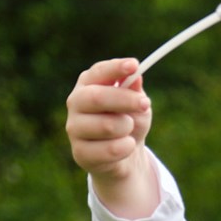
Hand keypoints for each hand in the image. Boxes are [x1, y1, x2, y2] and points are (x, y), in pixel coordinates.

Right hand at [65, 59, 157, 215]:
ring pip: (106, 125)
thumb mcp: (137, 105)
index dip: (115, 68)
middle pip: (97, 97)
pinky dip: (125, 148)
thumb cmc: (128, 122)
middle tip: (145, 103)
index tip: (134, 65)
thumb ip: (135, 91)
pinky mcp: (80, 152)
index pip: (98, 72)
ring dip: (127, 127)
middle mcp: (76, 102)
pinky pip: (109, 150)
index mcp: (88, 84)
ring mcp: (75, 128)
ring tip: (129, 130)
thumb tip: (136, 77)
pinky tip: (126, 146)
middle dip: (125, 100)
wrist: (124, 154)